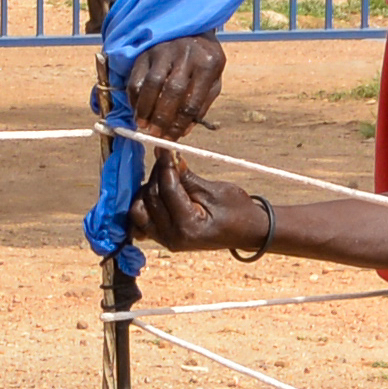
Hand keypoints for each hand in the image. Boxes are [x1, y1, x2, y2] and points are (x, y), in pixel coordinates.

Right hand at [122, 31, 234, 141]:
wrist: (191, 28)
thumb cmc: (203, 61)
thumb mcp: (213, 79)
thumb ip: (201, 104)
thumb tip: (183, 130)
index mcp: (209, 64)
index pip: (193, 100)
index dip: (180, 123)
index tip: (172, 138)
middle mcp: (186, 55)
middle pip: (172, 92)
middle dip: (162, 117)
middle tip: (155, 134)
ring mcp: (164, 51)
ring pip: (151, 84)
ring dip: (145, 108)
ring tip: (142, 125)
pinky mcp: (146, 51)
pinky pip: (136, 77)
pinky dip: (134, 97)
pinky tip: (136, 109)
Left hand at [131, 159, 260, 254]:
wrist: (248, 232)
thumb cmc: (238, 211)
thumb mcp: (215, 191)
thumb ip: (187, 177)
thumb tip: (168, 156)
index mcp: (188, 227)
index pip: (167, 190)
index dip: (165, 165)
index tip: (165, 147)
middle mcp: (172, 237)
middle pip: (151, 198)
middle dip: (157, 175)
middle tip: (168, 159)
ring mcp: (165, 241)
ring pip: (139, 210)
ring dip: (147, 189)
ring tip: (165, 176)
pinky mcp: (162, 239)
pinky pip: (141, 222)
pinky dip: (144, 206)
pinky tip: (154, 193)